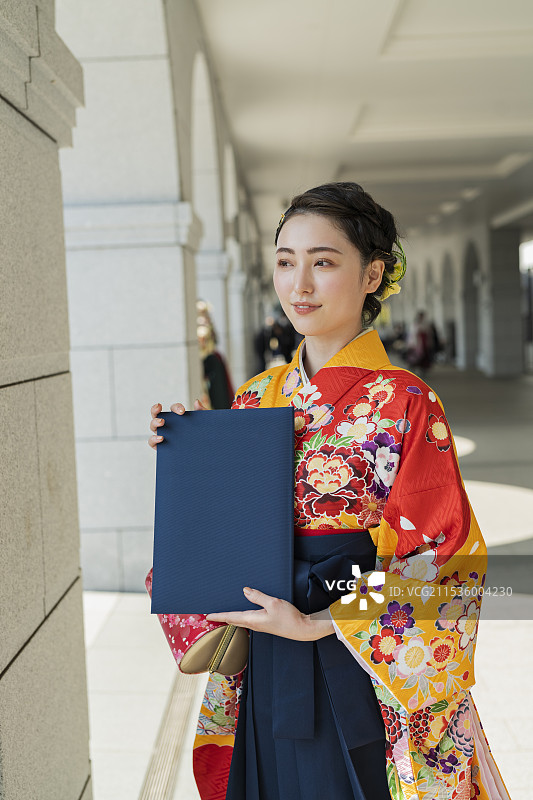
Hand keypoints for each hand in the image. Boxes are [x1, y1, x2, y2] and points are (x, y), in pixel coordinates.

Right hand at [148, 399, 206, 447]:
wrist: (202, 453)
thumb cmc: (201, 437)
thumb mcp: (204, 425)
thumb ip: (202, 412)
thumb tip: (197, 402)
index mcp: (177, 419)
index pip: (174, 409)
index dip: (176, 407)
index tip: (182, 411)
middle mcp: (168, 426)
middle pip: (157, 415)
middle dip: (155, 410)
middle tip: (160, 408)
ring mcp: (163, 435)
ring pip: (153, 426)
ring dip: (154, 422)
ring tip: (161, 422)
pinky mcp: (161, 447)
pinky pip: (152, 442)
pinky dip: (153, 439)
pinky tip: (161, 438)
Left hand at [206, 587, 334, 640]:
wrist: (302, 629)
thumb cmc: (289, 618)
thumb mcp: (273, 603)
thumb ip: (258, 596)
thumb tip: (245, 590)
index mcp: (253, 620)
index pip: (231, 617)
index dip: (218, 615)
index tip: (207, 616)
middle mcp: (254, 624)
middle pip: (233, 620)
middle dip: (222, 617)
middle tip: (211, 615)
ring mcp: (260, 625)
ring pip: (241, 620)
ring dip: (231, 617)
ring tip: (223, 614)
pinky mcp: (266, 624)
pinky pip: (249, 620)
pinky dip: (241, 617)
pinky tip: (243, 613)